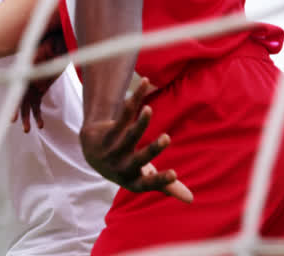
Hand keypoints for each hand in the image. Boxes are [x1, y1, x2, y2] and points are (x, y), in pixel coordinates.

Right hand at [11, 27, 66, 132]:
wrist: (58, 43)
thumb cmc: (50, 45)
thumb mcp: (45, 52)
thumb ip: (40, 66)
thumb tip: (38, 88)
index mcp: (24, 72)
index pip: (17, 89)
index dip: (14, 102)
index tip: (11, 114)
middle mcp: (26, 81)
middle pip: (19, 98)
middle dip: (16, 111)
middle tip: (12, 120)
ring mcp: (33, 86)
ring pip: (28, 106)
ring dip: (27, 118)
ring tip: (28, 130)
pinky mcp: (41, 90)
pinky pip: (37, 105)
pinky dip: (38, 115)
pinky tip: (41, 126)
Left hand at [79, 77, 193, 202]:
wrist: (92, 151)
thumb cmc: (126, 166)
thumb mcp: (144, 178)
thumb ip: (166, 187)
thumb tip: (191, 200)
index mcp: (132, 181)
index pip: (148, 184)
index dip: (160, 180)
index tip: (175, 174)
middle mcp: (121, 167)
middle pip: (138, 158)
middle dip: (152, 150)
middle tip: (166, 138)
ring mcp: (113, 149)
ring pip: (128, 134)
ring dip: (140, 122)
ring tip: (149, 109)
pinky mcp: (108, 131)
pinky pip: (124, 114)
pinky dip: (135, 98)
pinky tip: (146, 83)